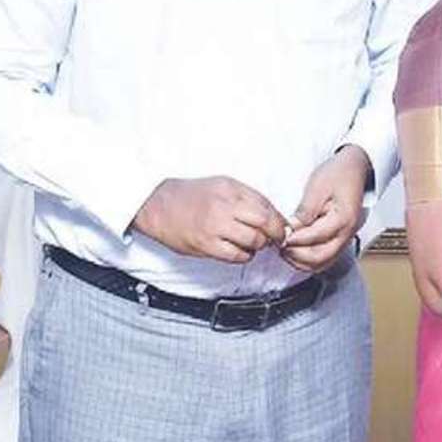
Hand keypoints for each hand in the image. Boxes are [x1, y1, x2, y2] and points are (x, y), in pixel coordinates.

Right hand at [130, 176, 287, 262]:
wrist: (158, 205)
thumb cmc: (192, 195)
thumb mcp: (222, 185)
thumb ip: (247, 197)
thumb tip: (274, 214)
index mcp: (230, 189)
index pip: (267, 206)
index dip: (280, 220)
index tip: (283, 227)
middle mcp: (224, 206)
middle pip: (264, 223)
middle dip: (276, 234)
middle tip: (276, 238)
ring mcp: (215, 227)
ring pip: (253, 241)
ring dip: (259, 245)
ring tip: (254, 243)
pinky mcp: (206, 245)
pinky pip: (236, 256)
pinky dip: (244, 256)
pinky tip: (240, 251)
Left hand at [281, 146, 369, 272]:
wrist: (355, 168)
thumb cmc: (339, 174)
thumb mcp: (318, 186)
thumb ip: (305, 210)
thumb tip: (292, 228)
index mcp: (344, 219)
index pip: (316, 237)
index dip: (295, 239)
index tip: (281, 236)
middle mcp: (347, 233)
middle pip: (321, 257)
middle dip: (297, 255)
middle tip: (280, 246)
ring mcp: (345, 238)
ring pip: (323, 262)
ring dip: (302, 261)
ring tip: (285, 251)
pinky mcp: (340, 239)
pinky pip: (326, 258)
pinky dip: (310, 261)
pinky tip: (296, 252)